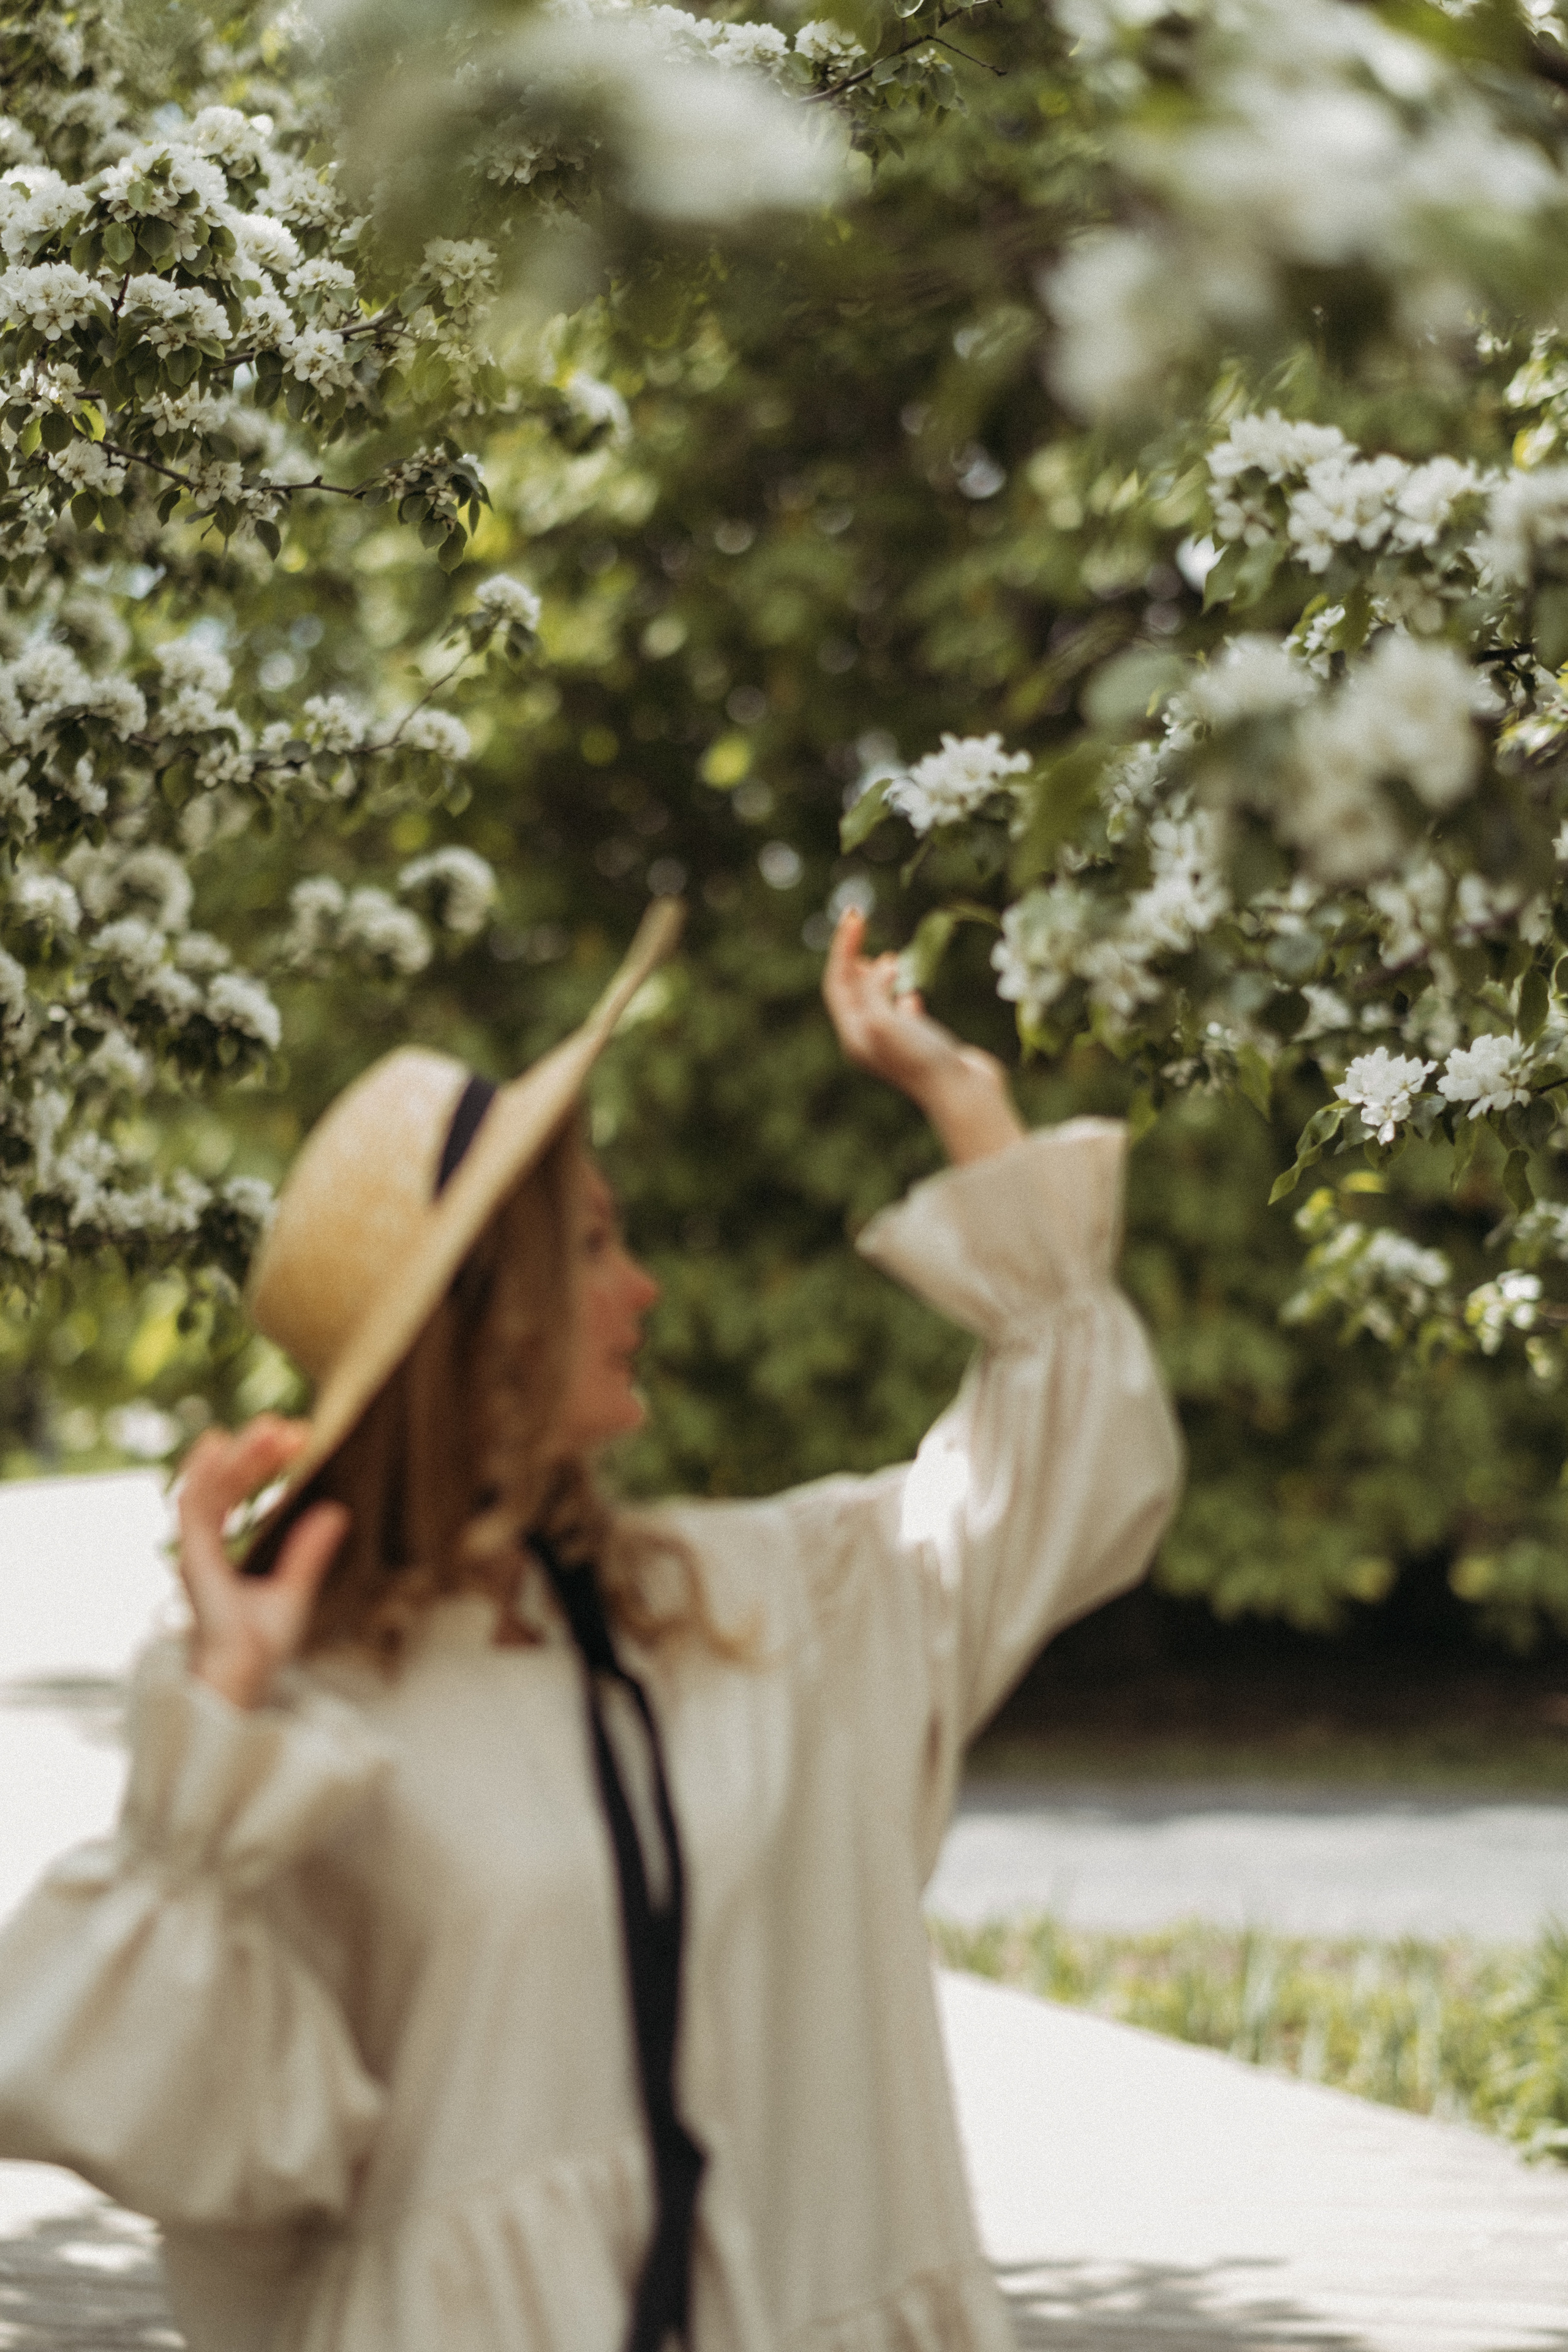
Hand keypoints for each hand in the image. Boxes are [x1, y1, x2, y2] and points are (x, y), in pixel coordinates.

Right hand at [176, 1417, 348, 1709]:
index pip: (234, 1496)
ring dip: (237, 1456)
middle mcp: (202, 1550)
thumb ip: (308, 1552)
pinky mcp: (193, 1560)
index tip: (294, 1439)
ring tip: (269, 1429)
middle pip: (222, 1486)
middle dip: (251, 1453)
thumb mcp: (293, 1590)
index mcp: (218, 1555)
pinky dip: (202, 1474)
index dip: (259, 1466)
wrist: (245, 1677)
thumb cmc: (260, 1647)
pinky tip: (218, 1446)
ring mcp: (195, 1553)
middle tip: (285, 1426)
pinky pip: (192, 1508)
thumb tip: (336, 1512)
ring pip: (209, 1488)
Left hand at [822, 907, 1023, 1163]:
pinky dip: (902, 1000)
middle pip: (850, 991)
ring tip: (888, 958)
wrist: (963, 1094)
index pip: (837, 982)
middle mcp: (869, 1041)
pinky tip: (911, 993)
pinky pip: (903, 1019)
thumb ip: (872, 991)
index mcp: (853, 1034)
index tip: (855, 913)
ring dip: (877, 978)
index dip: (843, 946)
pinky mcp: (920, 1047)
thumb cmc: (922, 1059)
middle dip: (853, 956)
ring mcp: (895, 1044)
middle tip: (860, 922)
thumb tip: (883, 966)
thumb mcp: (883, 1021)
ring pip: (876, 1004)